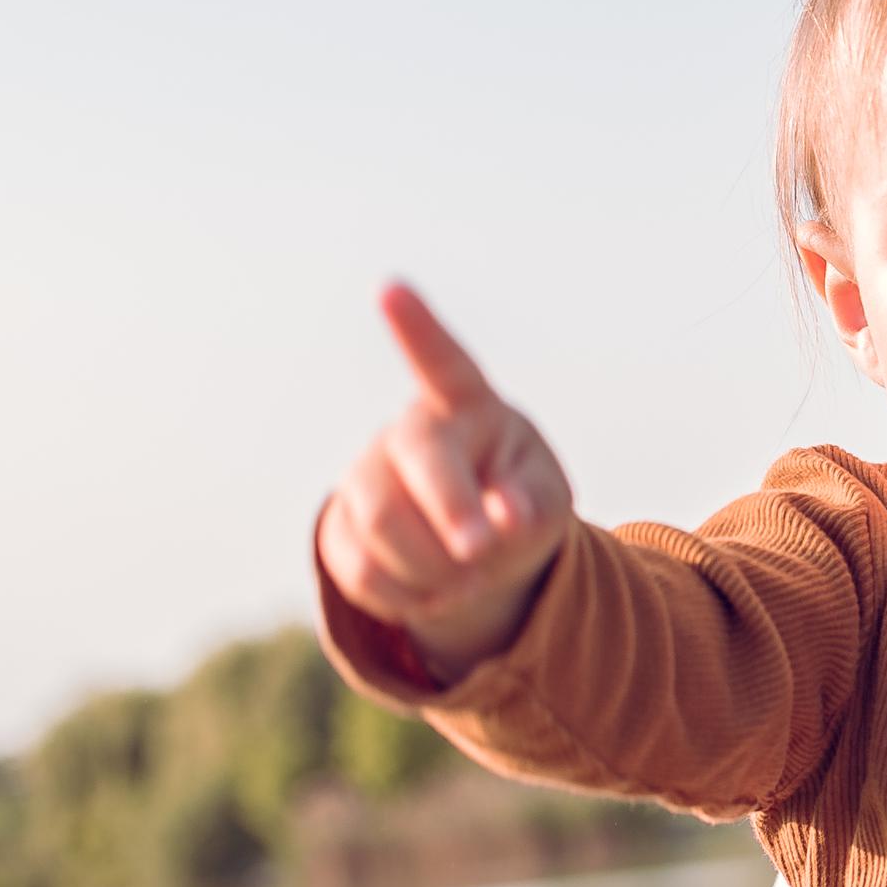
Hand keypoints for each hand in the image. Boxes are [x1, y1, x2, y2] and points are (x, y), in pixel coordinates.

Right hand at [316, 281, 577, 679]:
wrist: (477, 544)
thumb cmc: (519, 501)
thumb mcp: (545, 503)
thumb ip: (532, 506)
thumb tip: (502, 520)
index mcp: (468, 407)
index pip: (443, 363)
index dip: (416, 329)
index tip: (391, 289)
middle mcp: (409, 432)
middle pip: (412, 461)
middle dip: (448, 512)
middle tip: (482, 554)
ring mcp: (367, 475)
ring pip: (379, 521)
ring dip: (432, 567)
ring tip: (471, 579)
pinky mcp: (341, 526)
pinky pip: (358, 569)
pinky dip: (405, 598)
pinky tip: (436, 594)